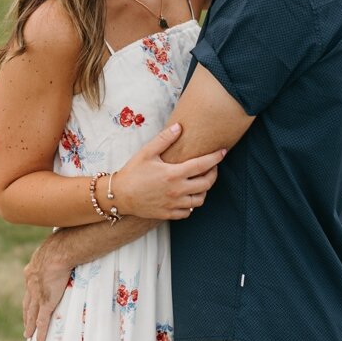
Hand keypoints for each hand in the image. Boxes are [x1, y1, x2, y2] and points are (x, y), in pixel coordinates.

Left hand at [22, 240, 71, 340]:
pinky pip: (42, 322)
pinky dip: (40, 333)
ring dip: (29, 326)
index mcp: (31, 270)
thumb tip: (68, 245)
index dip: (29, 297)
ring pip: (31, 315)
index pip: (29, 288)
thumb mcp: (55, 248)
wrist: (60, 251)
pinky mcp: (46, 303)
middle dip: (26, 315)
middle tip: (26, 325)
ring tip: (28, 335)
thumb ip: (57, 252)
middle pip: (27, 304)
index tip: (30, 304)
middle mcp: (30, 284)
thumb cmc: (62, 245)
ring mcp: (37, 295)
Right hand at [110, 123, 225, 219]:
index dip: (215, 157)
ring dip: (204, 190)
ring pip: (200, 200)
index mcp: (173, 174)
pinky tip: (188, 196)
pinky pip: (188, 212)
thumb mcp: (146, 152)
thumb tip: (179, 126)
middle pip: (206, 184)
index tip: (223, 151)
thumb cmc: (132, 172)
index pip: (202, 165)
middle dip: (213, 174)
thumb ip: (164, 139)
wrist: (118, 196)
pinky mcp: (168, 214)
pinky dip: (191, 204)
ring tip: (201, 181)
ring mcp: (173, 204)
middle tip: (212, 167)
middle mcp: (177, 190)